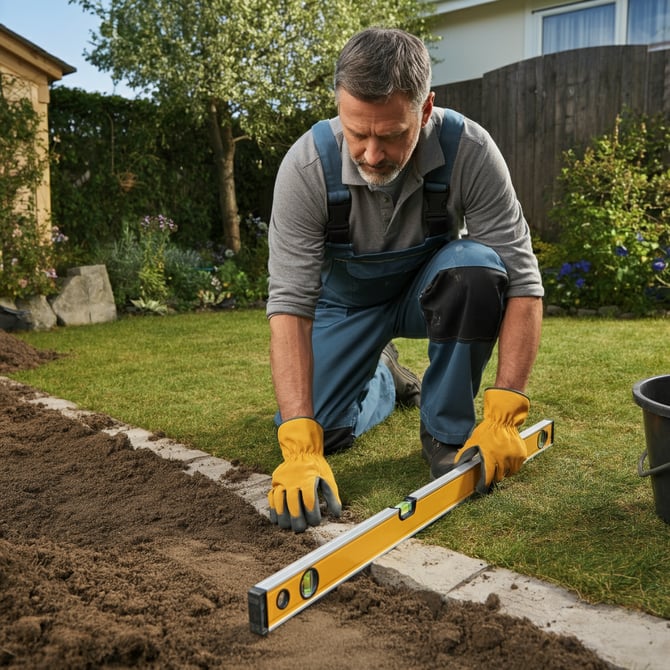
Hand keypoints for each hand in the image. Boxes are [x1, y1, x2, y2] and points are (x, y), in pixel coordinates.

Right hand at [268, 417, 341, 532]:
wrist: (302, 451)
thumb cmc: (317, 468)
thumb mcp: (328, 479)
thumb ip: (332, 496)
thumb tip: (337, 514)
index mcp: (309, 479)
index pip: (309, 500)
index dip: (312, 514)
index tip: (315, 523)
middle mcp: (294, 479)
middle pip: (293, 502)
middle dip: (296, 518)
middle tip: (300, 529)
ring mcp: (283, 480)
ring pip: (279, 500)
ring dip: (282, 515)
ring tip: (286, 526)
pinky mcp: (275, 481)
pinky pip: (271, 496)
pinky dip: (272, 509)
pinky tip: (276, 519)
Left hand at [455, 388, 528, 493]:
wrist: (502, 420)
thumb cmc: (487, 431)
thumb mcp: (473, 441)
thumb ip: (464, 453)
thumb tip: (456, 464)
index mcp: (490, 456)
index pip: (488, 477)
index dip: (485, 484)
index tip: (483, 488)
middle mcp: (503, 458)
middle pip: (499, 477)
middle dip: (495, 476)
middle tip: (492, 472)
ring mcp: (514, 457)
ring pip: (510, 473)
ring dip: (505, 472)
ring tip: (500, 466)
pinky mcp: (521, 454)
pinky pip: (518, 466)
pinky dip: (513, 466)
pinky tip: (508, 460)